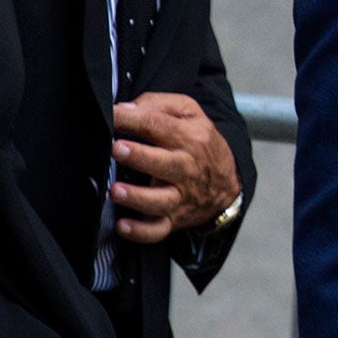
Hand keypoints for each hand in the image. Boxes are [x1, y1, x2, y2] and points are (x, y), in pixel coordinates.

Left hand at [110, 92, 238, 242]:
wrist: (228, 181)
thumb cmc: (200, 142)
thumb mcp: (189, 113)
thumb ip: (158, 105)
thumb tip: (124, 110)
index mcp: (188, 138)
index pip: (157, 125)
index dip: (130, 120)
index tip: (109, 114)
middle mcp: (184, 168)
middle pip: (162, 163)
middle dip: (139, 157)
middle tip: (117, 149)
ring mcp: (179, 196)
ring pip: (159, 201)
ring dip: (137, 197)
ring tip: (116, 190)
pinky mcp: (173, 219)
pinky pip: (158, 230)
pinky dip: (141, 232)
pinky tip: (124, 226)